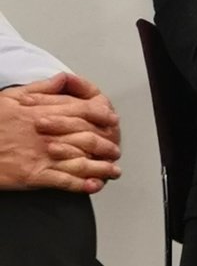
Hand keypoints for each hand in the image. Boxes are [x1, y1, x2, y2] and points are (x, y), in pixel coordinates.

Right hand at [0, 77, 121, 192]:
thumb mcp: (12, 96)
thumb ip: (42, 89)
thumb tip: (63, 80)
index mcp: (41, 112)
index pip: (81, 111)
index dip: (101, 116)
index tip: (112, 120)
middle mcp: (46, 133)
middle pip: (86, 136)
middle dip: (106, 143)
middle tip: (116, 148)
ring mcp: (42, 155)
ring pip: (81, 160)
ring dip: (101, 166)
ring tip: (114, 170)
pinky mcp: (35, 175)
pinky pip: (65, 181)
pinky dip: (83, 184)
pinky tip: (95, 186)